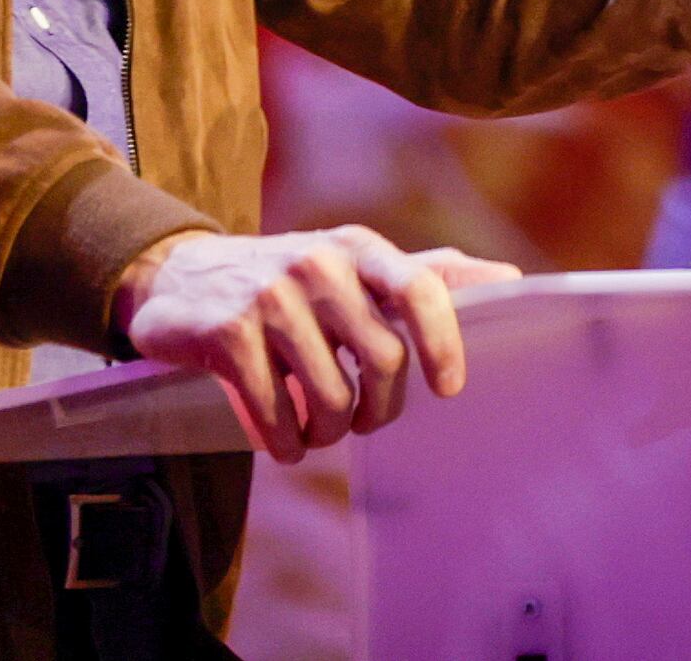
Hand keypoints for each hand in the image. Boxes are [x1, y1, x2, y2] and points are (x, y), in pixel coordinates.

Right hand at [112, 226, 516, 462]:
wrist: (179, 276)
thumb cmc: (288, 280)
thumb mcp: (353, 265)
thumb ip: (427, 275)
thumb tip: (512, 279)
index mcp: (358, 248)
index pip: (422, 286)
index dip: (444, 342)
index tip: (449, 389)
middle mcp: (318, 263)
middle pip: (383, 360)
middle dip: (379, 408)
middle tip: (364, 420)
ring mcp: (271, 296)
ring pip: (332, 395)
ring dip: (330, 432)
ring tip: (319, 429)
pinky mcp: (229, 333)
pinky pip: (279, 413)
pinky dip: (288, 443)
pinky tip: (287, 441)